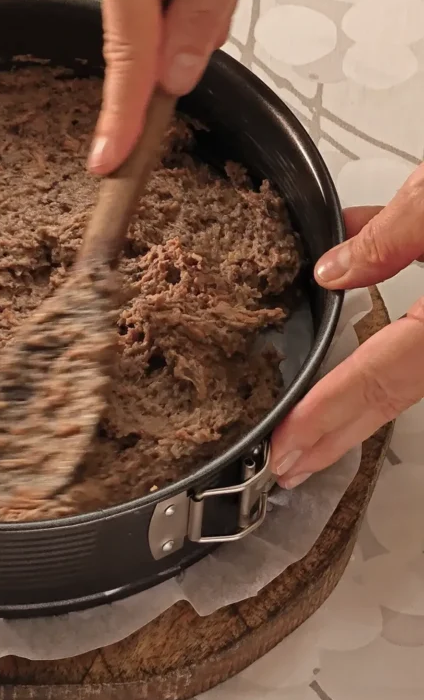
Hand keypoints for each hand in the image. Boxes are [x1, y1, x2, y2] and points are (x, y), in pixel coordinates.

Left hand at [271, 164, 423, 487]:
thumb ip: (389, 235)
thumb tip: (333, 270)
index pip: (379, 378)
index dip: (327, 416)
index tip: (288, 449)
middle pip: (394, 393)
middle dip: (339, 432)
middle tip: (293, 463)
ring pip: (411, 373)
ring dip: (361, 397)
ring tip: (318, 422)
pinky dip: (391, 349)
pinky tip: (361, 321)